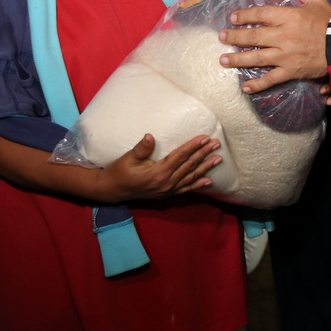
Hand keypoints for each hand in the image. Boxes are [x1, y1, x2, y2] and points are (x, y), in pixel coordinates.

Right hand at [101, 133, 220, 201]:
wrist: (112, 190)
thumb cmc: (120, 171)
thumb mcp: (128, 158)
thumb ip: (141, 148)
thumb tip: (150, 136)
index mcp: (158, 173)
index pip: (180, 156)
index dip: (193, 146)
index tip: (205, 137)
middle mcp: (166, 183)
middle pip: (189, 166)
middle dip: (203, 154)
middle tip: (216, 144)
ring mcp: (168, 190)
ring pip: (190, 177)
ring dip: (205, 168)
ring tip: (218, 159)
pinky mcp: (167, 194)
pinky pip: (185, 189)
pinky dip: (197, 184)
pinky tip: (208, 181)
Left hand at [219, 0, 330, 91]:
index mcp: (290, 17)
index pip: (261, 15)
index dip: (245, 16)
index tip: (233, 18)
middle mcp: (284, 36)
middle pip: (253, 37)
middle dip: (234, 37)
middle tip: (221, 37)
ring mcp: (286, 55)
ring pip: (256, 58)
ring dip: (238, 60)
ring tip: (223, 60)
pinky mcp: (291, 71)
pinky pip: (271, 79)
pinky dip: (257, 84)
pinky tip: (245, 87)